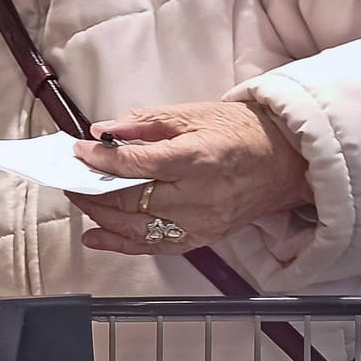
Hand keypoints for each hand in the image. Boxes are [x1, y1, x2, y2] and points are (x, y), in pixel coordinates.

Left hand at [69, 102, 310, 254]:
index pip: (136, 164)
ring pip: (138, 228)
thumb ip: (145, 123)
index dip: (100, 159)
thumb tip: (103, 131)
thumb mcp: (193, 114)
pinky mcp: (205, 238)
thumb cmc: (241, 131)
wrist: (287, 160)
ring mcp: (203, 222)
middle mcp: (199, 196)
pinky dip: (122, 243)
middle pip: (132, 200)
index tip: (78, 151)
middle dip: (94, 190)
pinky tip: (97, 236)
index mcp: (197, 158)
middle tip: (72, 177)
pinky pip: (155, 246)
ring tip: (80, 200)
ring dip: (101, 216)